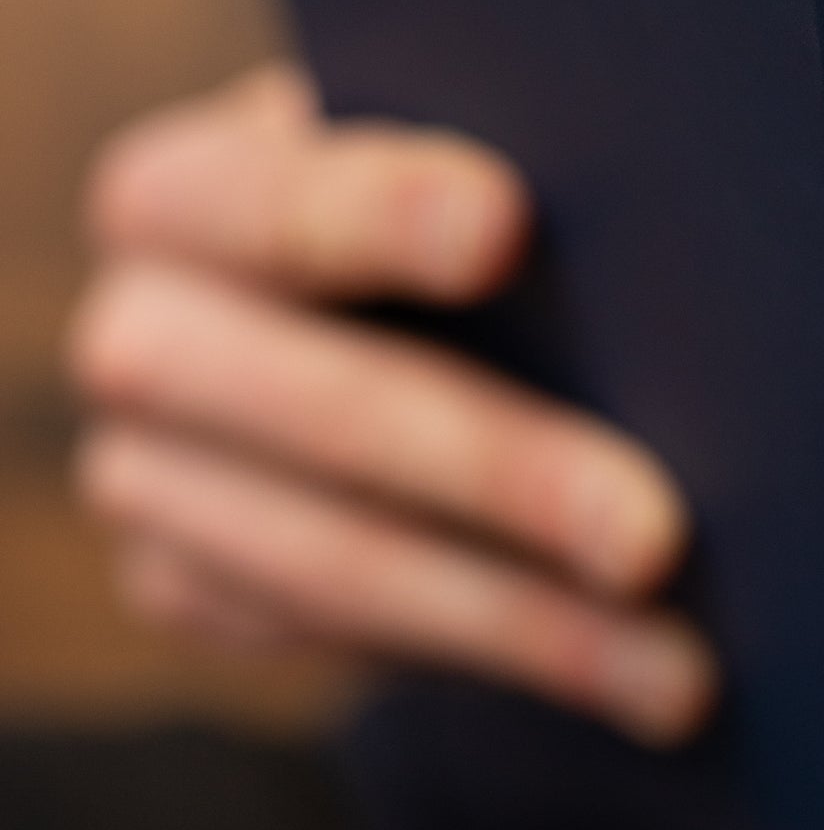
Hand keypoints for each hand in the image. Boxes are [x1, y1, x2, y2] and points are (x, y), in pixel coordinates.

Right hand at [67, 63, 717, 742]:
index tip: (503, 225)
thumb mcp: (446, 153)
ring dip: (524, 623)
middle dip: (499, 475)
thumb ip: (500, 169)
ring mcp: (144, 479)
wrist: (359, 319)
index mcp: (181, 192)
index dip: (380, 210)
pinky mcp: (183, 590)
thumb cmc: (447, 202)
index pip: (268, 198)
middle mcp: (138, 335)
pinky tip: (631, 676)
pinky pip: (339, 645)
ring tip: (678, 669)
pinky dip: (499, 665)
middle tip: (651, 537)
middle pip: (316, 410)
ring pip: (335, 565)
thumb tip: (645, 244)